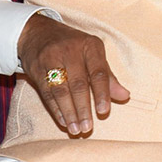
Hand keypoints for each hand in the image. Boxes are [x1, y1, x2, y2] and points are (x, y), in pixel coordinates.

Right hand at [16, 13, 129, 135]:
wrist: (37, 31)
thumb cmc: (73, 46)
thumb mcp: (93, 54)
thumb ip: (108, 76)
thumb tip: (125, 96)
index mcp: (90, 46)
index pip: (98, 72)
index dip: (102, 93)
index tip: (104, 112)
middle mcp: (71, 51)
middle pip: (78, 84)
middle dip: (83, 108)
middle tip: (88, 128)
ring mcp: (51, 59)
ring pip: (61, 90)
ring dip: (69, 112)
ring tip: (76, 129)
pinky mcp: (36, 69)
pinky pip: (47, 92)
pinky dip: (56, 109)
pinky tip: (63, 121)